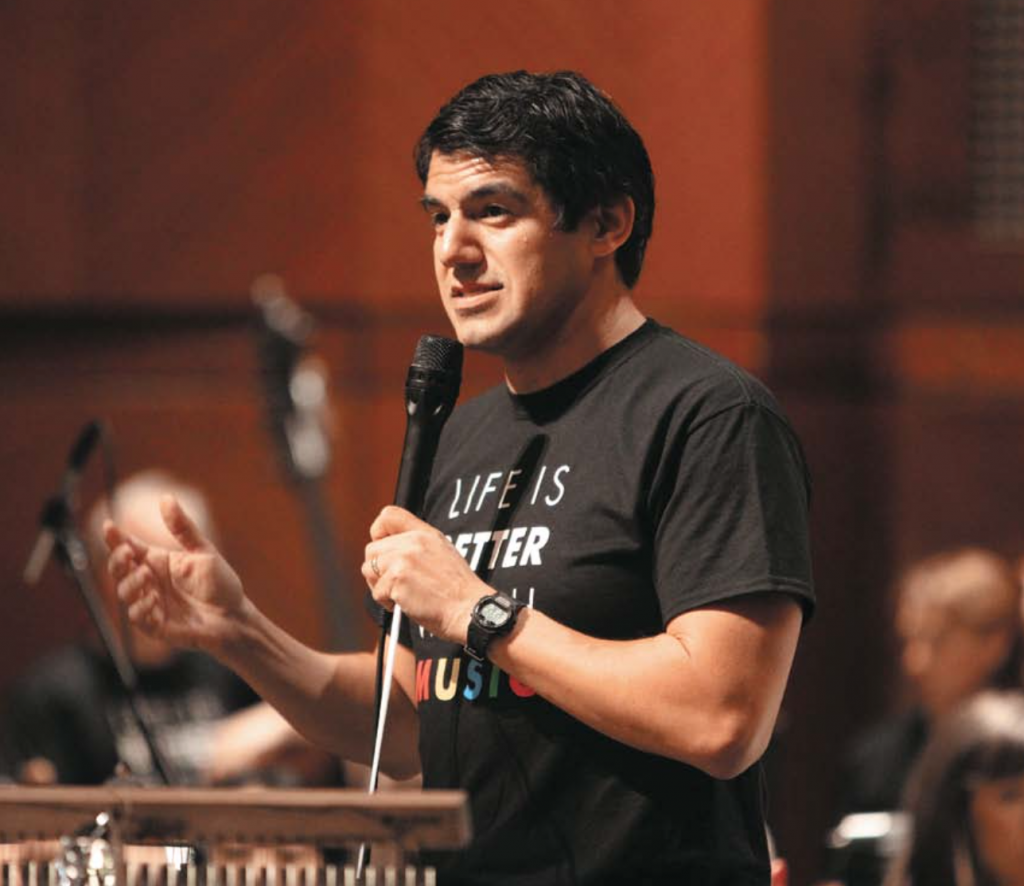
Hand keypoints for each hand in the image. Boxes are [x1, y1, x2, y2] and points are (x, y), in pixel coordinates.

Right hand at [104, 494, 247, 651]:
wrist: (235, 616)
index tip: (109, 525)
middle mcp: (151, 581)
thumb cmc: (221, 583)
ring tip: (146, 575)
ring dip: (130, 583)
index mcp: (158, 561)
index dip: (115, 538)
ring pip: (124, 592)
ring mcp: (151, 603)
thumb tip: (166, 497)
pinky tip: (153, 600)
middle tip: (128, 553)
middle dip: (117, 560)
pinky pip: (136, 617)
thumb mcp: (203, 551)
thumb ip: (182, 528)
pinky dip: (140, 607)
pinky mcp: (155, 625)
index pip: (129, 547)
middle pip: (119, 569)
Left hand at [363, 506, 489, 643]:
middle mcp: (412, 542)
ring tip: (398, 594)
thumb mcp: (443, 551)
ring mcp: (403, 560)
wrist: (468, 608)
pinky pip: (376, 591)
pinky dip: (386, 602)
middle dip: (378, 569)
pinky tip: (404, 604)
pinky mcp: (397, 581)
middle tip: (393, 583)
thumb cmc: (457, 589)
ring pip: (369, 569)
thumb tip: (391, 550)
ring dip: (379, 585)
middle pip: (372, 549)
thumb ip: (417, 545)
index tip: (385, 549)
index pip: (388, 515)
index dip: (378, 533)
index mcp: (424, 533)